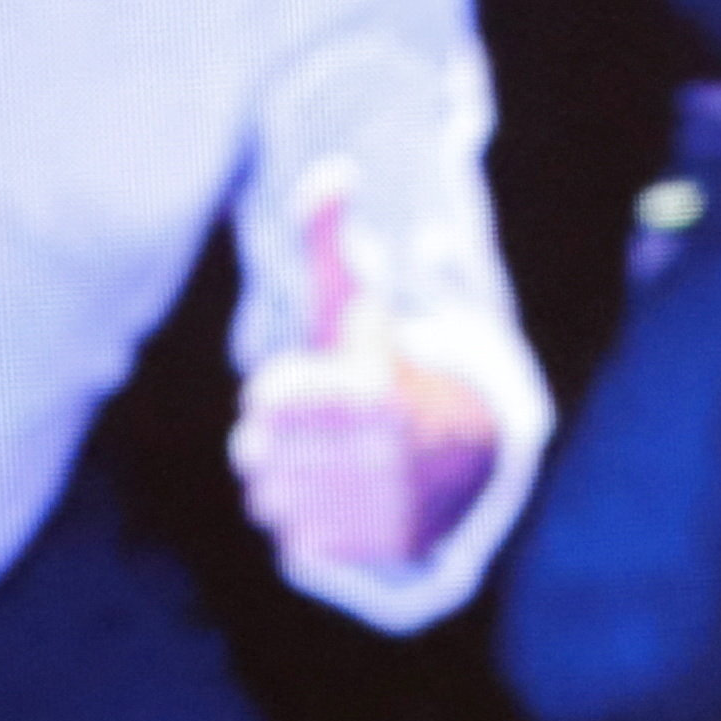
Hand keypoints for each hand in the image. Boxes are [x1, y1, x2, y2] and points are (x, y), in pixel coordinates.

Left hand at [233, 183, 500, 575]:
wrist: (463, 455)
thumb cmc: (384, 369)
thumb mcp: (355, 305)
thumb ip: (331, 239)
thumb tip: (332, 167)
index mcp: (372, 390)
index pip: (264, 398)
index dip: (281, 390)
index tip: (320, 384)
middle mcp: (380, 455)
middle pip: (256, 452)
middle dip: (277, 438)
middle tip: (319, 429)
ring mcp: (380, 510)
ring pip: (269, 500)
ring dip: (287, 482)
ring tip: (327, 464)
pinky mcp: (377, 553)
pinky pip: (295, 541)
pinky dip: (308, 523)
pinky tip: (340, 502)